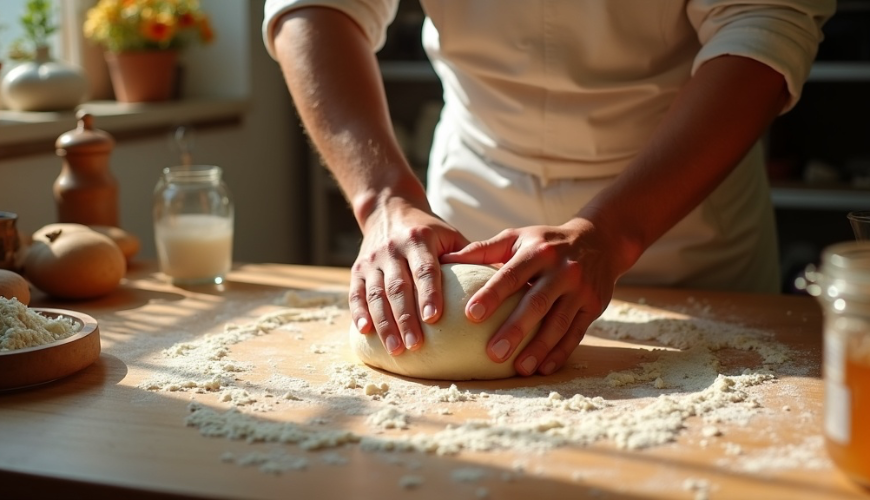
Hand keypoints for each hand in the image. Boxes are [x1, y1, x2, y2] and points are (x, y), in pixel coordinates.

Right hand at [350, 198, 468, 356]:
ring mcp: (372, 260)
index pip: (424, 269)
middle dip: (406, 318)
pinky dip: (359, 313)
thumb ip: (470, 258)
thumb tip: (505, 285)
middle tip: (415, 346)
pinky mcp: (358, 269)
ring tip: (396, 350)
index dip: (429, 294)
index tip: (433, 319)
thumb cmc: (429, 230)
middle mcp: (392, 249)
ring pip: (376, 295)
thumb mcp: (450, 235)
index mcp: (418, 240)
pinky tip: (364, 332)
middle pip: (398, 288)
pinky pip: (356, 294)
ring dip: (385, 324)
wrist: (389, 208)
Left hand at [440, 218, 623, 375]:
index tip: (471, 315)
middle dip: (515, 329)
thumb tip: (443, 260)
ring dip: (539, 348)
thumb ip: (482, 250)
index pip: (512, 275)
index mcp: (538, 251)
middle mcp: (562, 270)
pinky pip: (576, 333)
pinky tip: (543, 368)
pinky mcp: (594, 306)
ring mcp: (580, 289)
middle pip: (536, 303)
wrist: (600, 240)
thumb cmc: (545, 242)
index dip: (492, 295)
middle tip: (492, 353)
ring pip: (559, 323)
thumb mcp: (517, 237)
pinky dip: (560, 353)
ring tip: (518, 368)